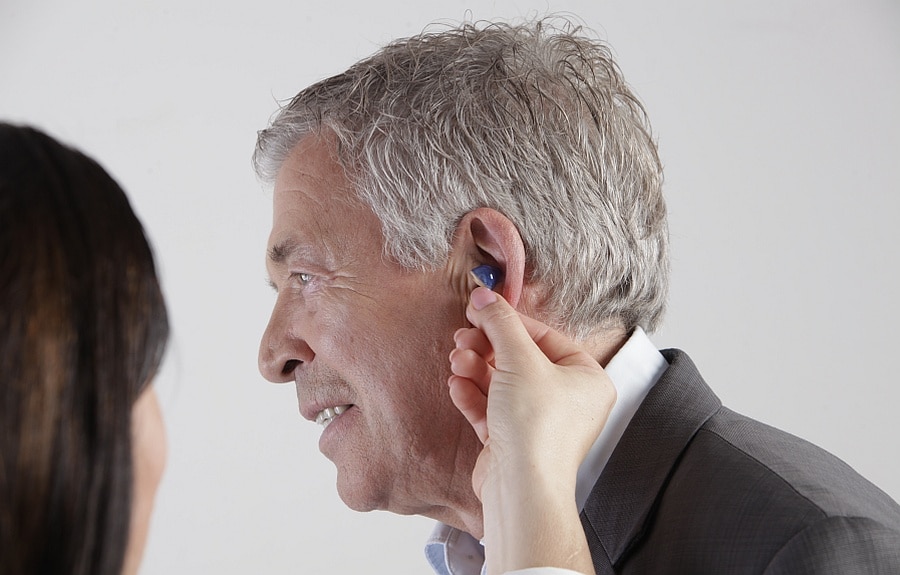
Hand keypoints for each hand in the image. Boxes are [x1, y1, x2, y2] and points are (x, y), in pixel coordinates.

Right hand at [448, 287, 613, 573]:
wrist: (522, 488)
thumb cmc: (537, 427)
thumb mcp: (519, 360)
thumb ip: (500, 324)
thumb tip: (484, 296)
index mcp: (586, 378)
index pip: (545, 337)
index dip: (509, 322)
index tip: (480, 310)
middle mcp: (567, 400)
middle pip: (520, 359)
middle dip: (487, 347)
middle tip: (462, 337)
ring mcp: (539, 422)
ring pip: (501, 383)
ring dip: (475, 368)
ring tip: (456, 360)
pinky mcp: (512, 440)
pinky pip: (490, 408)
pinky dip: (472, 394)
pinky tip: (456, 384)